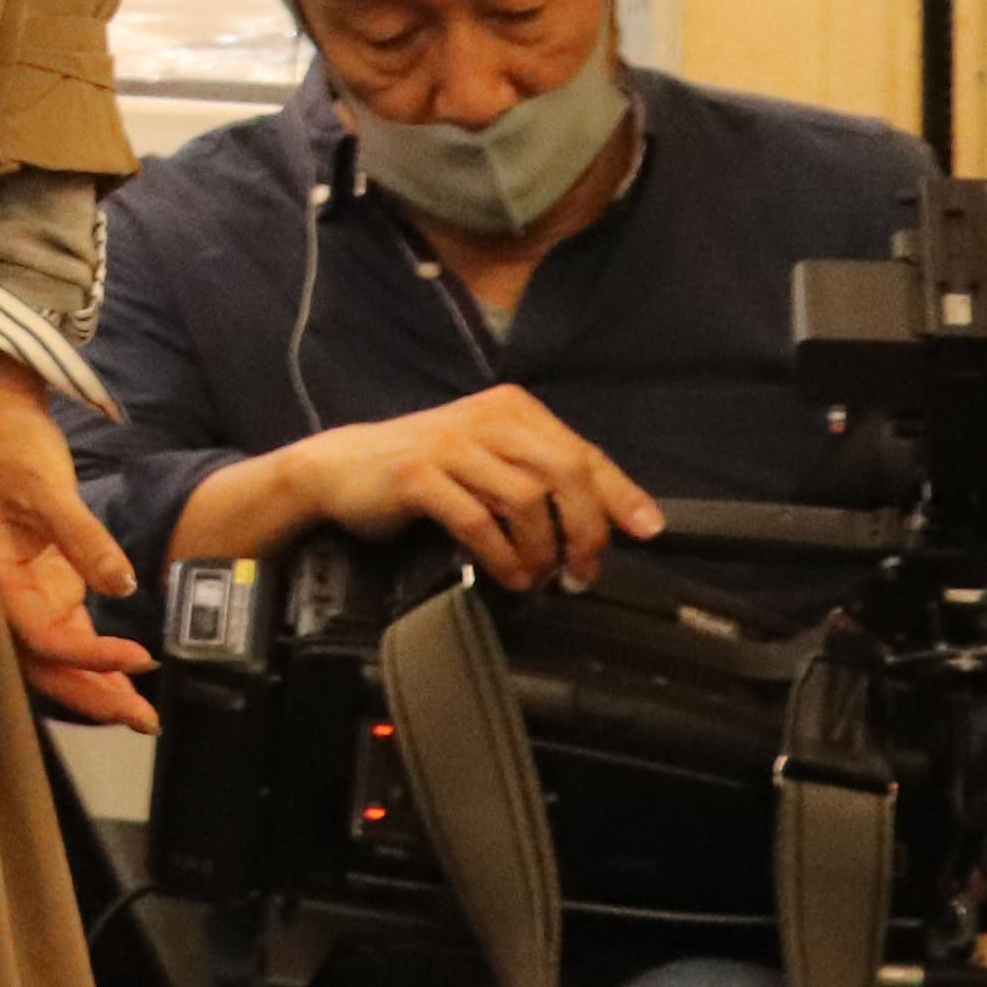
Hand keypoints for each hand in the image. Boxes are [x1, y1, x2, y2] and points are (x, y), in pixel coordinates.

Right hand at [0, 346, 154, 730]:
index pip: (40, 633)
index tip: (138, 657)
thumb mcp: (46, 484)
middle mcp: (2, 592)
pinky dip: (95, 656)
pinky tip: (127, 671)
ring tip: (141, 713)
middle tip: (142, 719)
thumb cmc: (9, 443)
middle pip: (43, 663)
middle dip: (91, 694)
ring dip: (95, 686)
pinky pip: (67, 633)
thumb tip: (122, 584)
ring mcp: (23, 591)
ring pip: (55, 657)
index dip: (87, 654)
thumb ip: (83, 537)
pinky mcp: (43, 582)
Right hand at [278, 385, 663, 590]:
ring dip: (542, 549)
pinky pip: (478, 520)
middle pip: (564, 473)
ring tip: (539, 577)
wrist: (338, 469)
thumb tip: (607, 520)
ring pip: (527, 498)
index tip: (647, 530)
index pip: (582, 452)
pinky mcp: (417, 474)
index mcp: (509, 410)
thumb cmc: (422, 470)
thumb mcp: (487, 461)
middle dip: (586, 529)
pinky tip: (507, 575)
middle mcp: (485, 418)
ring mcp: (450, 444)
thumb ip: (539, 478)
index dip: (620, 494)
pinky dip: (502, 555)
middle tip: (584, 570)